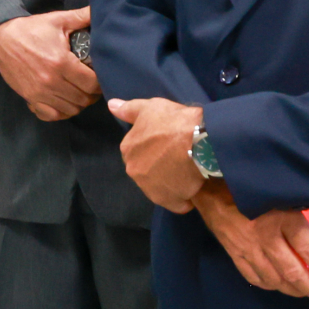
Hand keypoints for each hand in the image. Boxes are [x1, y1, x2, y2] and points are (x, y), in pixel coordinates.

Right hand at [0, 7, 99, 119]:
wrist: (1, 36)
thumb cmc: (31, 29)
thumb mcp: (57, 20)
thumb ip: (81, 17)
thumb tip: (101, 10)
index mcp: (61, 62)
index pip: (92, 83)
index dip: (100, 82)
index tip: (99, 76)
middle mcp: (51, 81)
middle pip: (83, 99)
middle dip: (91, 93)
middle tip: (90, 84)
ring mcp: (39, 92)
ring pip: (70, 110)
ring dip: (78, 103)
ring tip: (78, 92)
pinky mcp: (29, 97)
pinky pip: (51, 115)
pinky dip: (60, 112)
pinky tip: (62, 102)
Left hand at [108, 95, 206, 212]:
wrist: (198, 140)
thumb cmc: (174, 121)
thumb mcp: (149, 107)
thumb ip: (128, 109)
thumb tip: (111, 106)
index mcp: (127, 149)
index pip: (137, 153)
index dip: (154, 150)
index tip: (167, 146)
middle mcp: (133, 170)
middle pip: (147, 172)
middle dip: (160, 168)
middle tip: (179, 158)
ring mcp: (149, 188)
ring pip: (160, 188)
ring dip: (171, 184)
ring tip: (188, 172)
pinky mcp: (168, 200)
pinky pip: (175, 203)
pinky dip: (183, 199)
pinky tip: (193, 188)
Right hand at [194, 183, 308, 305]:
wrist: (208, 182)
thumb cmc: (251, 182)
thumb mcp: (282, 190)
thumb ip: (301, 208)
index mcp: (282, 217)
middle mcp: (265, 237)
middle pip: (294, 272)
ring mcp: (247, 247)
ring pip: (275, 279)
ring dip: (295, 291)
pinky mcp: (233, 252)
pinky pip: (254, 277)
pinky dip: (270, 286)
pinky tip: (280, 285)